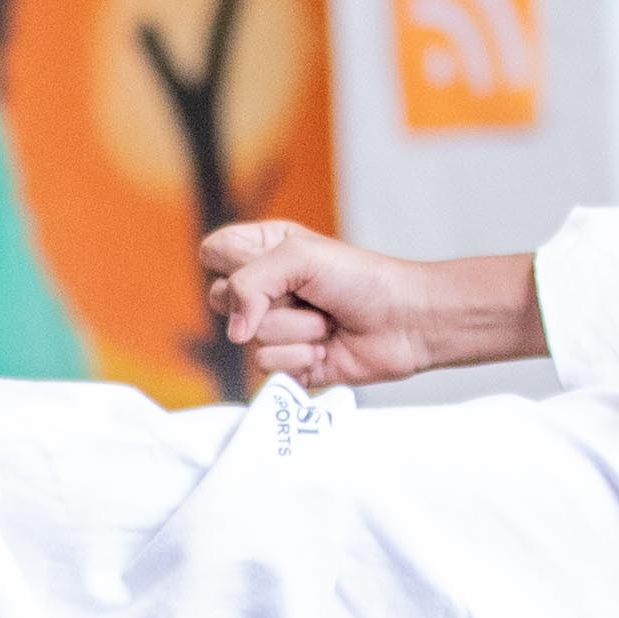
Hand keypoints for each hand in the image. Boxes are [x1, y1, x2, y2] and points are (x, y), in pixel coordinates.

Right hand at [200, 223, 540, 390]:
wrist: (406, 322)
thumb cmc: (362, 279)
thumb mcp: (299, 257)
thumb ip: (249, 283)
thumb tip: (234, 332)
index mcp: (263, 251)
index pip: (212, 254)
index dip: (233, 264)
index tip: (272, 264)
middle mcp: (263, 290)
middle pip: (219, 299)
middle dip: (270, 300)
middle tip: (308, 295)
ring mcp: (272, 329)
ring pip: (247, 338)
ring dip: (295, 330)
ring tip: (326, 322)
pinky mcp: (285, 363)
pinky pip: (266, 366)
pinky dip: (301, 357)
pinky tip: (326, 348)